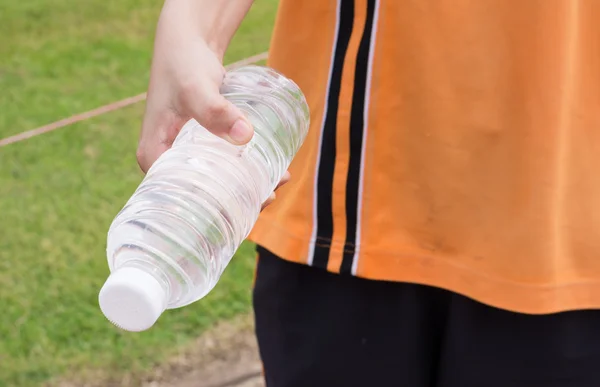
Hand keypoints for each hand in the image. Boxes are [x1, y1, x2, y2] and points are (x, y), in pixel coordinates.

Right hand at [136, 0, 285, 211]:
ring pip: (217, 180)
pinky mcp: (202, 144)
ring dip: (246, 185)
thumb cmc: (183, 64)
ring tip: (276, 184)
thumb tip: (245, 136)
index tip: (245, 209)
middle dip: (237, 200)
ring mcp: (185, 153)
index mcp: (154, 158)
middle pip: (202, 193)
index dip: (214, 209)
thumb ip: (215, 111)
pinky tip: (270, 171)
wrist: (188, 43)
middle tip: (268, 196)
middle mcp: (167, 161)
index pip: (182, 197)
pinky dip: (245, 168)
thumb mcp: (196, 89)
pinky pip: (223, 163)